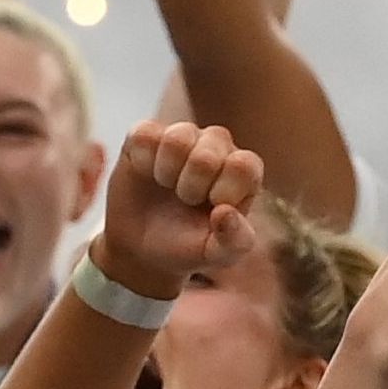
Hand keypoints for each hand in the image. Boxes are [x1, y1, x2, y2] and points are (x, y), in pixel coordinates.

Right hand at [93, 118, 263, 298]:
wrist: (143, 248)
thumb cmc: (189, 246)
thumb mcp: (216, 254)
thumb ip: (234, 240)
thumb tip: (224, 212)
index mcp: (243, 170)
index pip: (244, 165)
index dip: (224, 191)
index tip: (213, 210)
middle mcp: (217, 146)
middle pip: (210, 148)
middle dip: (193, 185)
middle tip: (187, 199)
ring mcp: (183, 136)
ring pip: (178, 137)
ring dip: (168, 171)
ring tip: (168, 186)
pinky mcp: (147, 134)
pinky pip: (145, 135)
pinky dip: (143, 161)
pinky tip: (147, 174)